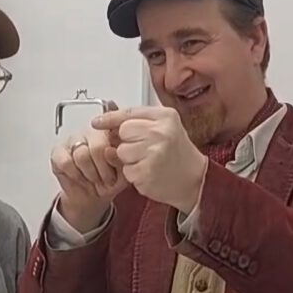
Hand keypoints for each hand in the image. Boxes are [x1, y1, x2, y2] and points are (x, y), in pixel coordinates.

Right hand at [51, 128, 128, 232]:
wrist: (91, 196)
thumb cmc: (109, 181)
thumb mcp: (124, 173)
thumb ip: (121, 160)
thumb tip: (113, 152)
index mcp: (112, 132)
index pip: (114, 129)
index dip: (115, 148)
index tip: (116, 166)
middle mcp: (92, 131)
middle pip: (98, 147)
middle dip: (104, 170)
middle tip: (107, 180)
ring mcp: (74, 139)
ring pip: (82, 155)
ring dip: (90, 174)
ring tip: (95, 180)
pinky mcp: (58, 151)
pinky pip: (66, 162)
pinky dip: (75, 175)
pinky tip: (80, 178)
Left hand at [91, 106, 206, 212]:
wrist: (195, 179)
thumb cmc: (177, 153)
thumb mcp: (165, 128)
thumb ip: (140, 121)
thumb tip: (107, 119)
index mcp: (165, 117)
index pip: (129, 113)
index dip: (110, 118)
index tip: (97, 122)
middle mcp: (160, 132)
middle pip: (122, 132)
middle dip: (126, 141)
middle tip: (142, 149)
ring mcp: (153, 152)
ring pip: (121, 151)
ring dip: (129, 159)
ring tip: (147, 161)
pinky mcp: (146, 172)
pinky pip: (126, 170)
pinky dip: (133, 173)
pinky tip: (149, 172)